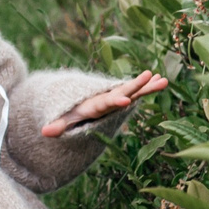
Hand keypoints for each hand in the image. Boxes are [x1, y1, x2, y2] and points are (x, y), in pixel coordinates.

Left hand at [41, 70, 168, 136]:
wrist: (75, 99)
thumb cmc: (71, 112)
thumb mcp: (65, 119)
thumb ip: (58, 125)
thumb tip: (44, 132)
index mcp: (95, 104)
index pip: (105, 102)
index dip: (115, 100)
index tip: (125, 99)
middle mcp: (108, 97)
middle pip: (123, 91)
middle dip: (135, 85)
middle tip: (149, 75)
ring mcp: (116, 95)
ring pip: (133, 90)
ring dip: (147, 85)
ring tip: (164, 79)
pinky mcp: (122, 96)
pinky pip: (136, 92)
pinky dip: (147, 87)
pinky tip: (161, 80)